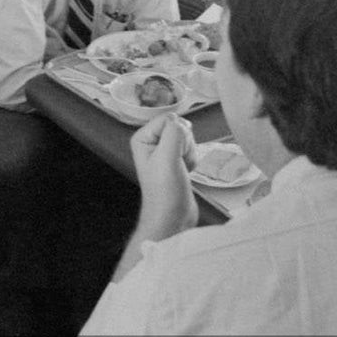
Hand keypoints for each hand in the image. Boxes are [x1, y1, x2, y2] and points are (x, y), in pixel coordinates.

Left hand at [129, 112, 198, 240]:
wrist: (173, 218)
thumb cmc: (165, 194)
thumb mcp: (167, 158)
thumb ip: (174, 133)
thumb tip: (182, 122)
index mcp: (143, 138)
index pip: (169, 119)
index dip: (178, 135)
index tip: (174, 154)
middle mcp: (152, 142)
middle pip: (180, 127)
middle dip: (186, 144)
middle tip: (178, 163)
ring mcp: (164, 151)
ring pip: (188, 138)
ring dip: (191, 153)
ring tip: (181, 169)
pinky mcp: (176, 160)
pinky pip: (191, 149)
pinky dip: (193, 160)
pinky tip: (186, 171)